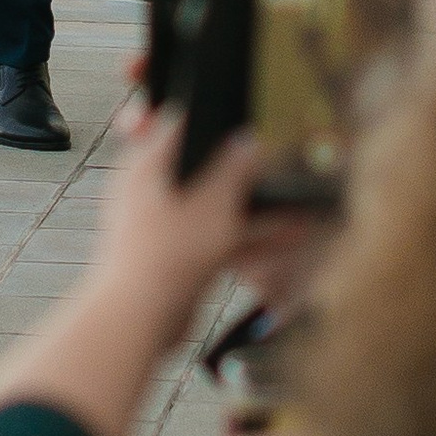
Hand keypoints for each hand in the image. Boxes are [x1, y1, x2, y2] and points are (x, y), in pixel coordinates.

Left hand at [0, 107, 267, 435]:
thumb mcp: (213, 203)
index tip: (245, 114)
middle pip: (204, 165)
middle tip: (280, 165)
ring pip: (217, 205)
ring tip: (298, 206)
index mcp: (147, 162)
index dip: (213, 115)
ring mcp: (165, 224)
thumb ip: (235, 169)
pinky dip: (250, 237)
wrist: (137, 321)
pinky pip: (218, 237)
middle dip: (246, 169)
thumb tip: (249, 142)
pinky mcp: (177, 258)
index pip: (180, 122)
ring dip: (257, 207)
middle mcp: (152, 189)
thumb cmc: (167, 254)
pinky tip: (289, 237)